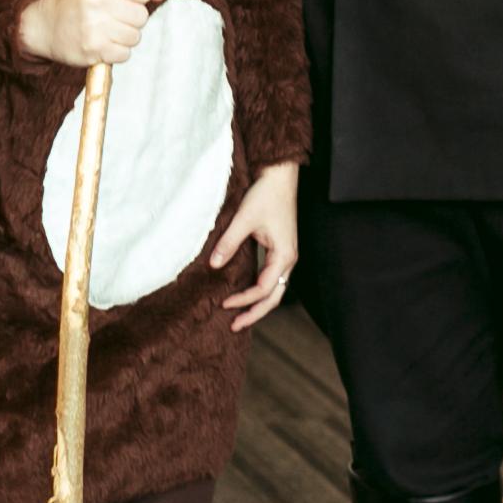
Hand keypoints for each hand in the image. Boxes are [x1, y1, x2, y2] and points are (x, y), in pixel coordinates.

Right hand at [16, 0, 159, 66]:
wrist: (48, 24)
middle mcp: (96, 0)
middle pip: (142, 16)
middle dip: (132, 18)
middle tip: (114, 15)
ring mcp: (93, 26)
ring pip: (135, 37)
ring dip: (125, 36)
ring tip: (107, 29)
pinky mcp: (92, 50)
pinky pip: (125, 54)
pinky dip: (117, 51)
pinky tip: (103, 42)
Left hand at [213, 161, 299, 330]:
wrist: (280, 176)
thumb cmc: (267, 195)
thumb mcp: (244, 219)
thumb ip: (229, 243)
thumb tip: (213, 265)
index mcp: (284, 255)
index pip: (264, 288)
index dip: (244, 299)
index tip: (223, 303)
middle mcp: (289, 259)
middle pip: (275, 296)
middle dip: (255, 313)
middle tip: (235, 326)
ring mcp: (286, 255)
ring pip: (276, 289)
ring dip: (259, 304)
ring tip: (240, 316)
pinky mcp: (281, 249)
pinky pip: (273, 277)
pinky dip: (261, 290)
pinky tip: (246, 293)